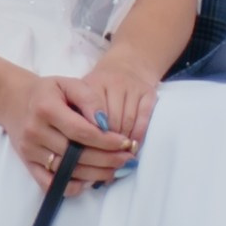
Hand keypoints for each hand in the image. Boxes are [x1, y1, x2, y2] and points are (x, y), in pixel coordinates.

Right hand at [0, 71, 135, 193]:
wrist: (15, 101)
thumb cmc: (48, 92)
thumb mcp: (68, 84)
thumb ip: (89, 98)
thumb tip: (105, 122)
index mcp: (46, 109)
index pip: (81, 131)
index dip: (106, 141)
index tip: (125, 142)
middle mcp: (35, 131)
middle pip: (76, 154)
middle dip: (107, 159)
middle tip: (128, 159)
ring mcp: (30, 151)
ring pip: (67, 171)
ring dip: (95, 174)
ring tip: (116, 170)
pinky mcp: (27, 164)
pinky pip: (50, 184)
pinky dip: (72, 186)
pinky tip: (90, 180)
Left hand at [83, 42, 162, 163]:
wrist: (127, 65)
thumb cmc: (99, 89)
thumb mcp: (82, 95)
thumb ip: (77, 117)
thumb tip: (77, 148)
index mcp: (92, 84)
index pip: (91, 116)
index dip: (91, 138)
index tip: (88, 154)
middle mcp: (113, 82)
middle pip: (110, 121)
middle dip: (107, 144)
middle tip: (104, 160)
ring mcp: (132, 86)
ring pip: (127, 121)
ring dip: (123, 143)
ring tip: (118, 157)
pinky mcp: (148, 93)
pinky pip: (143, 118)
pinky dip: (138, 135)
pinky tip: (132, 146)